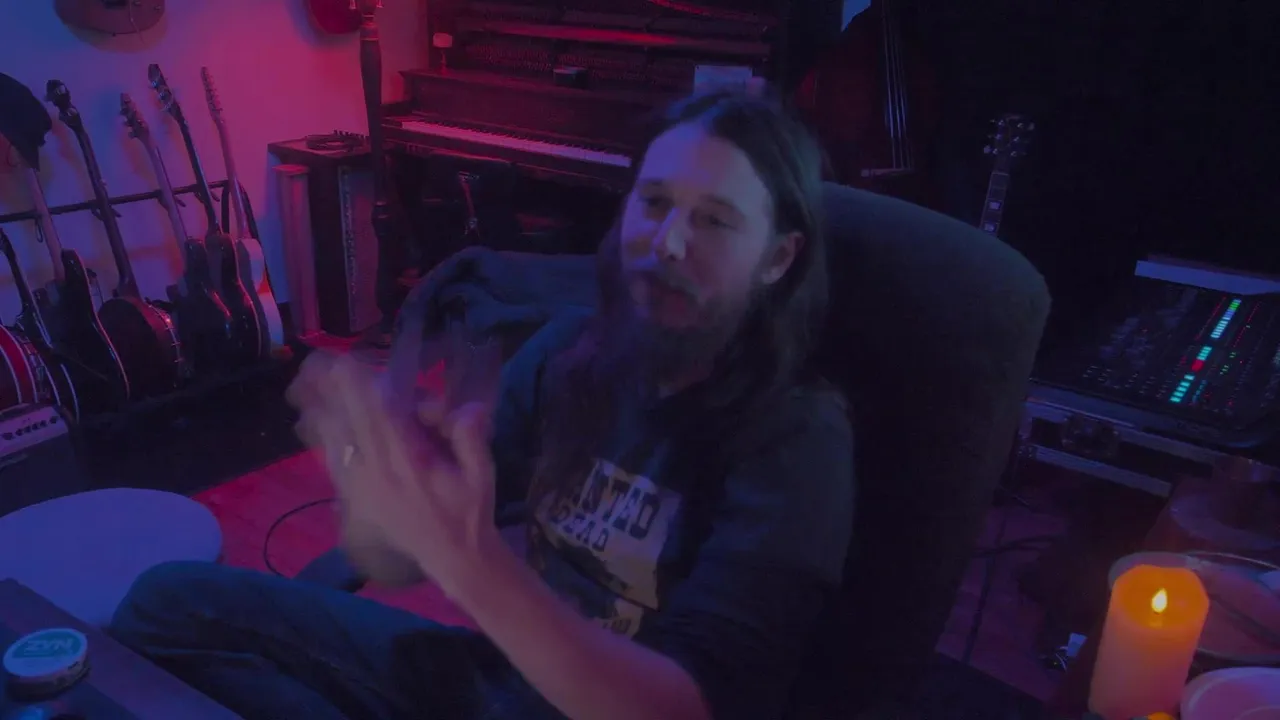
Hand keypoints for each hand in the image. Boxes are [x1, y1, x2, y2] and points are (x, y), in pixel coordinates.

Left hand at [287, 352, 503, 597]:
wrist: (453, 559)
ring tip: (308, 385)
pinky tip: (316, 422)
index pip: (379, 417)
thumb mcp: (482, 475)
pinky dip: (324, 438)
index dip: (360, 388)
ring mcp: (361, 488)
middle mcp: (378, 473)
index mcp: (408, 463)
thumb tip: (467, 408)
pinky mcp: (354, 499)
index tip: (347, 362)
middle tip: (319, 364)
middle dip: (333, 392)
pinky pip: (331, 462)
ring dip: (323, 412)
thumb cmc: (470, 513)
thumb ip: (471, 439)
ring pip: (333, 441)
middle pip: (348, 423)